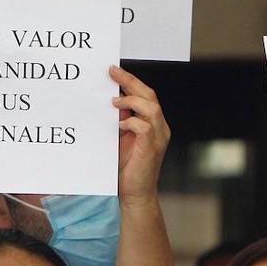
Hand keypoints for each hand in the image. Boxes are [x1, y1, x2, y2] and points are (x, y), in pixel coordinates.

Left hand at [111, 66, 169, 204]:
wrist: (133, 194)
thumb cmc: (125, 168)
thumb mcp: (119, 139)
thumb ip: (118, 121)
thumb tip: (106, 101)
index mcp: (153, 123)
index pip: (146, 95)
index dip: (131, 81)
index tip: (113, 71)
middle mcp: (159, 127)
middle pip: (149, 96)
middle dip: (130, 82)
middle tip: (111, 72)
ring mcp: (158, 138)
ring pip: (151, 107)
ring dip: (131, 101)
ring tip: (114, 102)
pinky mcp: (152, 148)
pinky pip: (145, 126)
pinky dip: (132, 122)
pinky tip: (119, 125)